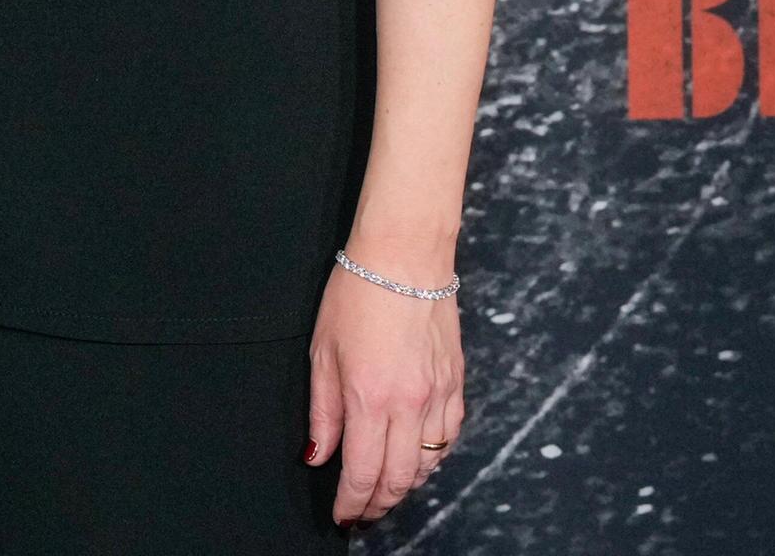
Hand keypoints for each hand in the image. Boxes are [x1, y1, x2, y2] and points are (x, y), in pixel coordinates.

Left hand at [308, 261, 464, 525]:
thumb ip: (322, 411)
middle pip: (400, 479)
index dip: (352, 502)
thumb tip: (318, 455)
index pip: (364, 473)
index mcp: (369, 398)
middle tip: (363, 513)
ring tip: (385, 493)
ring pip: (428, 465)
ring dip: (406, 487)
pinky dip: (432, 459)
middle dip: (379, 505)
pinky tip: (416, 460)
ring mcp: (438, 396)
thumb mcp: (322, 352)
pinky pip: (448, 437)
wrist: (404, 258)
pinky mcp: (456, 384)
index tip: (342, 515)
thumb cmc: (355, 296)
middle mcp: (409, 405)